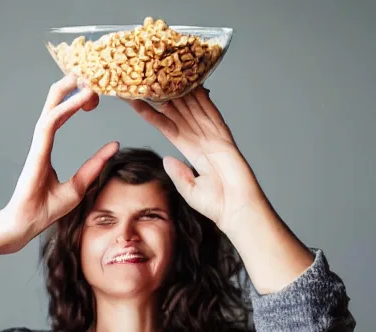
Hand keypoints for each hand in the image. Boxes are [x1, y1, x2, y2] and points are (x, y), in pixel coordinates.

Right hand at [0, 75, 118, 253]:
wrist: (26, 224)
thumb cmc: (46, 209)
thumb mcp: (79, 185)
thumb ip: (94, 165)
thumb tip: (114, 146)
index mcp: (47, 149)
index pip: (59, 117)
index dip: (74, 102)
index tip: (91, 94)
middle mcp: (41, 143)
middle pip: (54, 106)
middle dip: (69, 87)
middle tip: (87, 73)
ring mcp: (38, 146)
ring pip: (52, 109)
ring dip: (68, 91)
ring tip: (84, 76)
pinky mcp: (37, 153)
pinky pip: (51, 124)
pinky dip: (65, 109)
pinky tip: (80, 98)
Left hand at [124, 86, 266, 233]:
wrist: (238, 209)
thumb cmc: (218, 205)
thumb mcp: (189, 190)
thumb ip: (178, 174)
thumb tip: (167, 159)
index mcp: (192, 151)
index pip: (168, 127)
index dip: (153, 114)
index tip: (137, 102)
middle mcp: (201, 140)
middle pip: (179, 112)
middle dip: (163, 96)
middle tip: (149, 79)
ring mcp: (213, 137)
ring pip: (193, 109)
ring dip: (178, 93)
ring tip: (162, 77)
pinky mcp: (224, 138)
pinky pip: (211, 114)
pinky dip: (202, 100)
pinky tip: (192, 85)